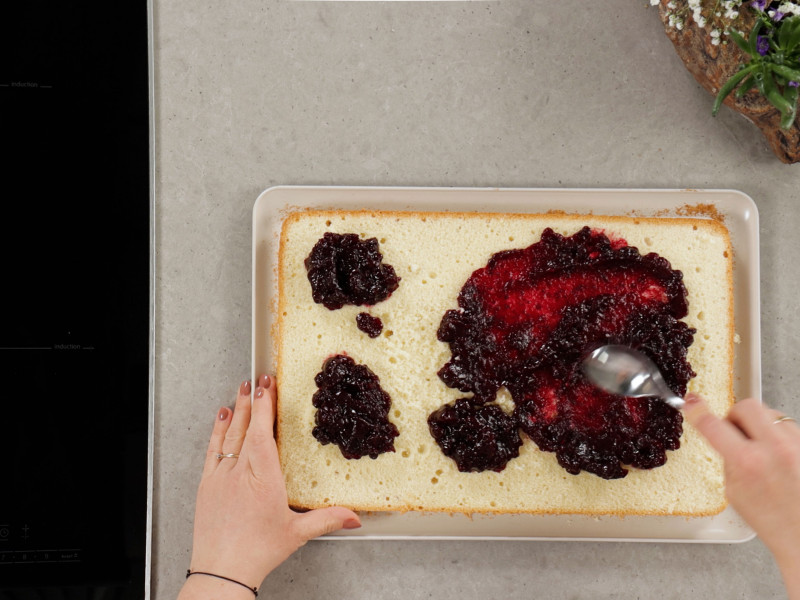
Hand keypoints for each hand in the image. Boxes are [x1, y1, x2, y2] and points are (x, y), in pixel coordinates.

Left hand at [179, 375, 360, 598]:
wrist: (221, 571)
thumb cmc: (257, 553)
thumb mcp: (297, 534)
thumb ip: (327, 519)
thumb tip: (354, 517)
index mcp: (264, 480)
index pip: (262, 434)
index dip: (264, 407)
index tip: (267, 387)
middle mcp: (240, 474)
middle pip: (246, 428)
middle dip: (252, 401)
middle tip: (257, 379)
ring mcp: (220, 477)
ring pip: (228, 435)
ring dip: (235, 410)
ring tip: (240, 389)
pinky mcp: (207, 485)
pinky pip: (212, 450)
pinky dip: (217, 430)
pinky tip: (220, 417)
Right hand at [683, 394, 799, 595]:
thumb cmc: (771, 521)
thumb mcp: (734, 491)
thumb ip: (728, 457)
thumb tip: (724, 434)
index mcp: (748, 462)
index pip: (713, 425)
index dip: (697, 411)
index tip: (692, 403)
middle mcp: (775, 449)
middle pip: (748, 406)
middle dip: (736, 415)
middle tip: (735, 431)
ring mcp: (797, 447)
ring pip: (771, 414)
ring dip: (760, 426)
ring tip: (762, 449)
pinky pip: (789, 427)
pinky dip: (778, 436)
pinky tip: (778, 455)